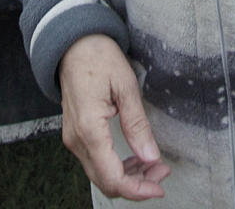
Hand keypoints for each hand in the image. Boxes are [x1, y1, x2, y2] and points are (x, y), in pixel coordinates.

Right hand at [57, 34, 168, 199]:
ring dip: (128, 177)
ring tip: (153, 165)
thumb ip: (137, 125)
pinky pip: (95, 162)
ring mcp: (73, 138)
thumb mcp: (126, 86)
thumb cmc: (98, 57)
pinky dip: (116, 167)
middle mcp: (76, 139)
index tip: (159, 186)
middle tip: (161, 173)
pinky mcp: (76, 135)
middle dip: (136, 185)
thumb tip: (150, 157)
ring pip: (100, 175)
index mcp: (89, 128)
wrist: (74, 44)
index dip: (138, 189)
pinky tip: (135, 159)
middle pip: (105, 182)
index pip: (112, 177)